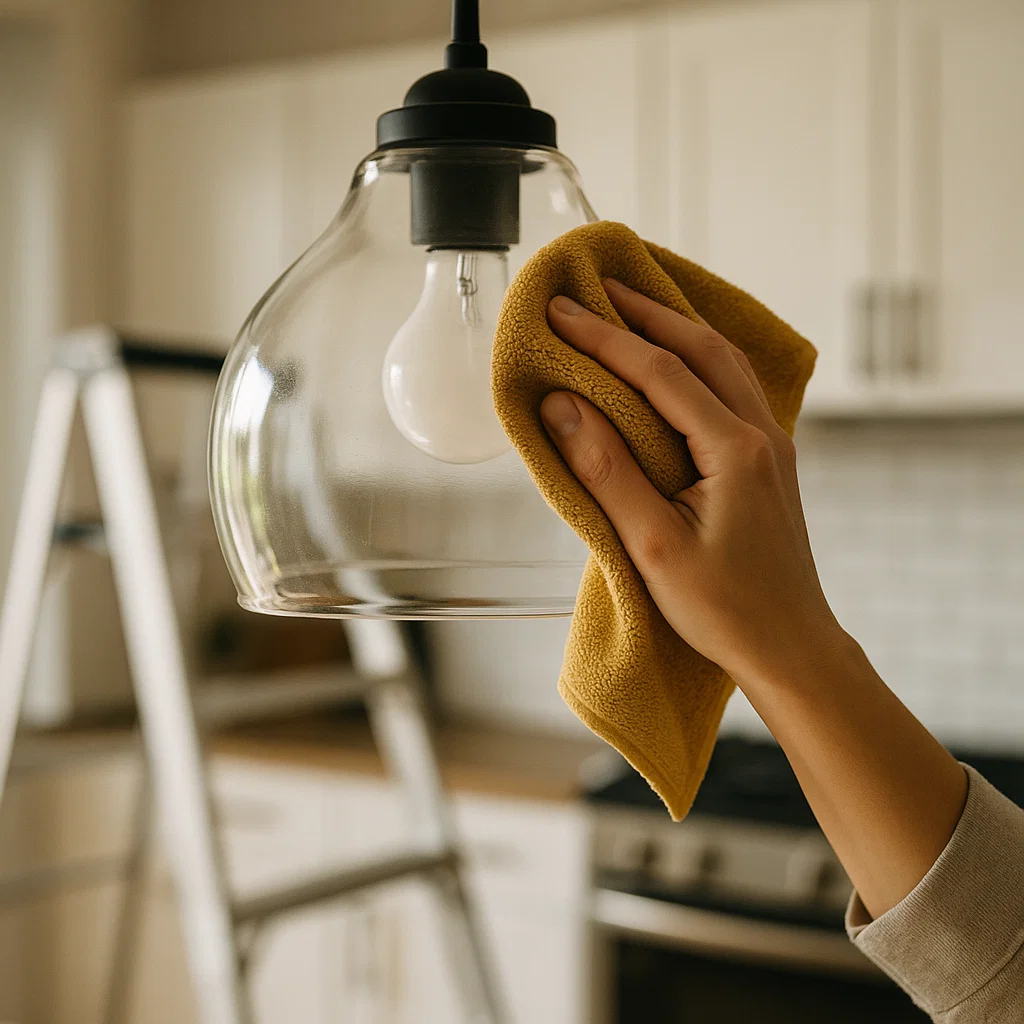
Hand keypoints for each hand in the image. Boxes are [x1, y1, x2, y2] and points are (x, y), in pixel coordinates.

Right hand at [541, 279, 845, 688]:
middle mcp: (761, 435)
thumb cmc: (724, 609)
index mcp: (734, 450)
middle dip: (646, 312)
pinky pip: (734, 387)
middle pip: (701, 347)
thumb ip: (607, 470)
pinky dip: (700, 358)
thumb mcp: (654, 545)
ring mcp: (772, 446)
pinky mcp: (770, 462)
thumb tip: (561, 406)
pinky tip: (679, 362)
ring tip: (633, 308)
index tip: (560, 311)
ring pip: (724, 362)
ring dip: (677, 328)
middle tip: (597, 286)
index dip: (605, 337)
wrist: (791, 648)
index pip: (659, 372)